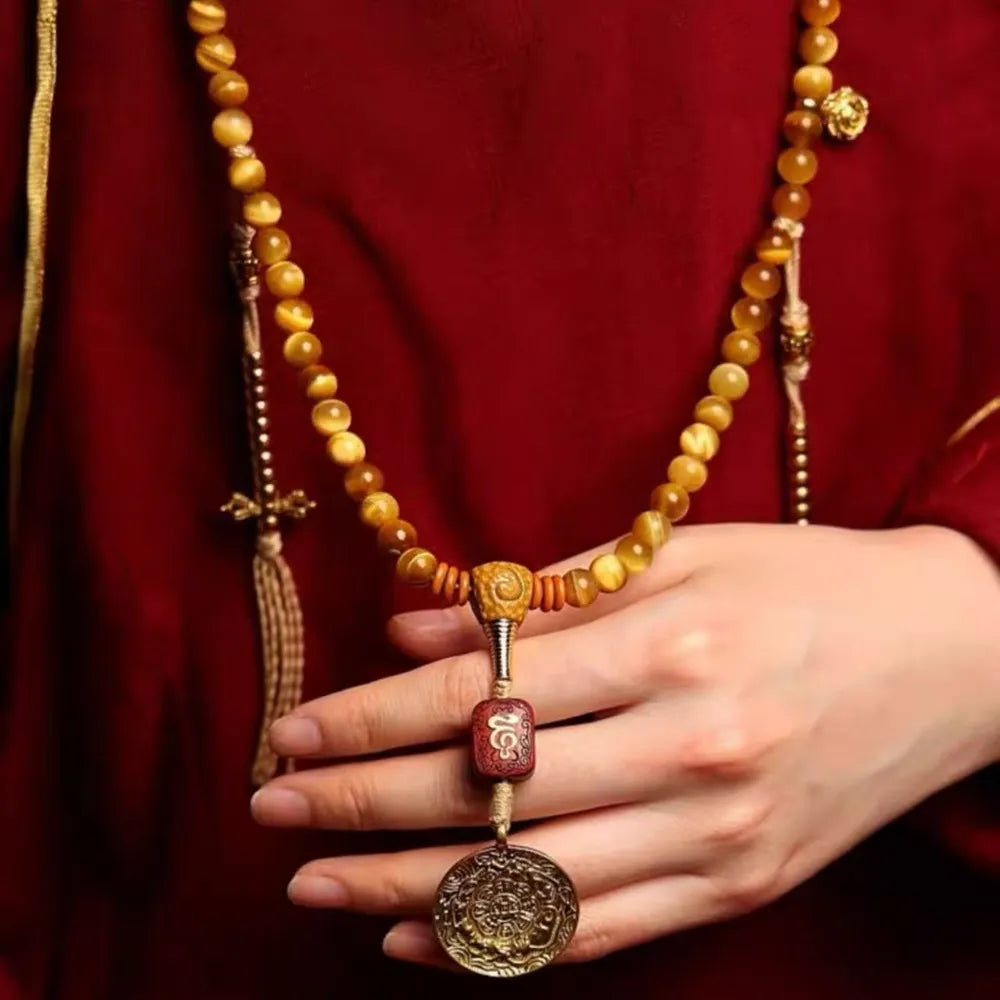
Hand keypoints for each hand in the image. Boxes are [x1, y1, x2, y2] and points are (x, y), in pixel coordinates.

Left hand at [250, 523, 999, 968]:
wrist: (949, 656)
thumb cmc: (806, 584)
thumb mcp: (685, 555)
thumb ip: (548, 596)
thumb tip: (419, 631)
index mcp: (674, 645)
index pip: (483, 693)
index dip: (371, 716)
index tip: (292, 731)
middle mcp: (692, 749)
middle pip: (489, 792)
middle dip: (359, 802)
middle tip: (271, 810)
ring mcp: (717, 833)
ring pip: (526, 880)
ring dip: (402, 884)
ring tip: (312, 883)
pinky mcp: (737, 886)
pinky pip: (596, 933)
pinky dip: (497, 944)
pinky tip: (416, 933)